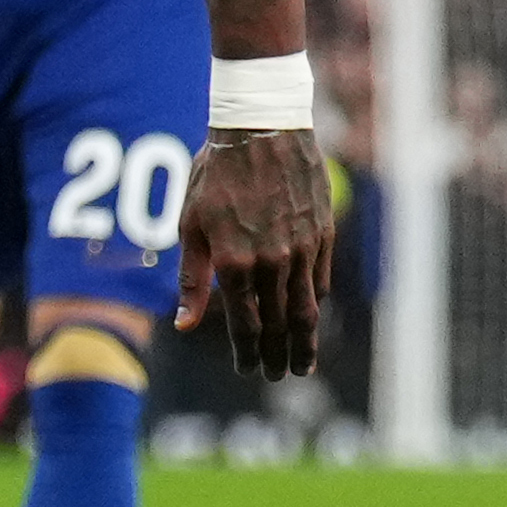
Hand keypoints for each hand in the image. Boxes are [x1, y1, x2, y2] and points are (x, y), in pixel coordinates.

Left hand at [172, 129, 335, 381]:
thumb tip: (183, 325)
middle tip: (277, 376)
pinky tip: (309, 317)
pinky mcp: (322, 236)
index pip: (244, 324)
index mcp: (234, 262)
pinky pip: (320, 281)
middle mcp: (272, 262)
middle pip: (278, 325)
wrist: (263, 130)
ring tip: (302, 364)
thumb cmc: (216, 174)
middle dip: (278, 356)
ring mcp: (302, 250)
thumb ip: (191, 279)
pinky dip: (314, 304)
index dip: (246, 353)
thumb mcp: (190, 224)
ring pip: (306, 309)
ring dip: (304, 341)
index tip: (247, 371)